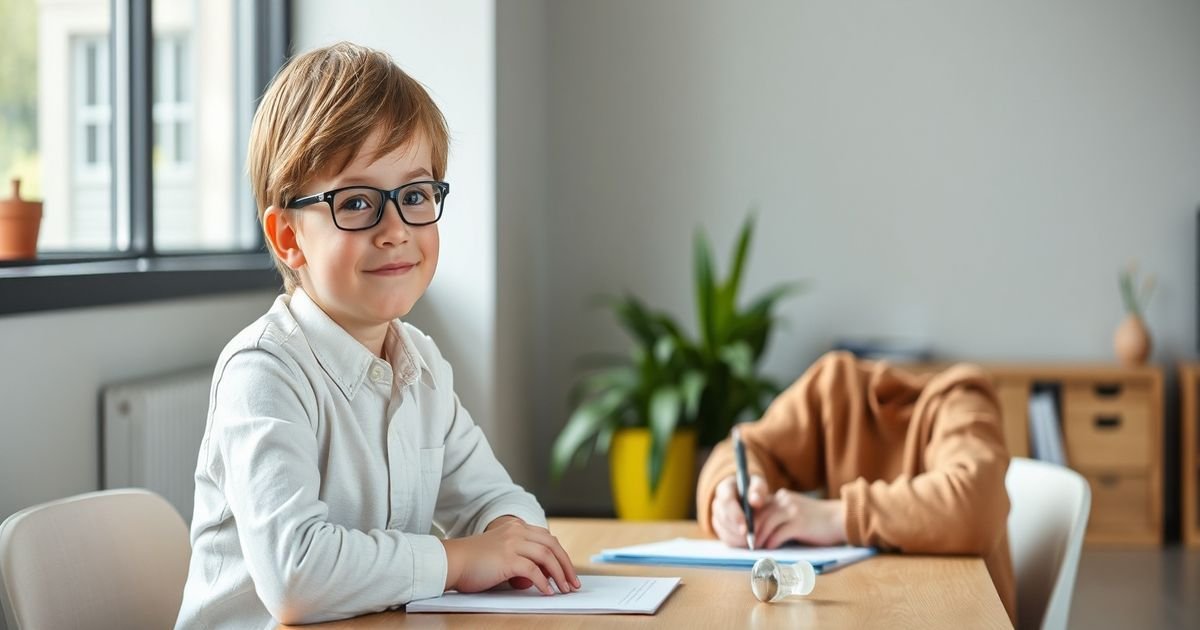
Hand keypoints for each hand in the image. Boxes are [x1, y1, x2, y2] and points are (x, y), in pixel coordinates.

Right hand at [442, 517, 580, 594]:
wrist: (450, 561)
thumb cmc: (472, 562)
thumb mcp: (500, 552)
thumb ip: (519, 557)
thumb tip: (538, 576)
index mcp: (515, 527)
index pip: (547, 538)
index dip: (560, 555)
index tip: (567, 571)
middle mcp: (516, 531)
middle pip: (552, 545)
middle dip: (566, 564)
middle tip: (573, 582)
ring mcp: (512, 543)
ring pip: (547, 556)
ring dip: (559, 574)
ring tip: (564, 588)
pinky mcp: (507, 558)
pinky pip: (534, 570)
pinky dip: (543, 582)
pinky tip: (547, 592)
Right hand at [710, 474, 768, 547]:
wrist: (746, 496)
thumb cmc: (752, 490)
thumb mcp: (758, 485)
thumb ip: (758, 490)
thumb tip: (755, 501)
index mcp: (725, 489)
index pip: (726, 501)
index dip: (735, 515)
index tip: (745, 528)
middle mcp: (717, 503)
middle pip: (723, 518)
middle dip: (737, 529)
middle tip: (751, 538)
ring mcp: (716, 516)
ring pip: (723, 530)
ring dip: (737, 537)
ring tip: (751, 540)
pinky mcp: (720, 528)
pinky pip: (725, 538)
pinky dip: (736, 542)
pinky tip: (746, 542)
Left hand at [755, 488, 846, 548]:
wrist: (840, 519)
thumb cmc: (817, 520)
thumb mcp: (795, 511)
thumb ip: (780, 515)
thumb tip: (760, 532)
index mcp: (782, 497)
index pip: (759, 506)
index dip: (750, 520)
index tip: (744, 531)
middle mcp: (785, 500)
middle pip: (760, 515)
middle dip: (751, 530)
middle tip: (746, 543)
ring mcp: (792, 511)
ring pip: (767, 524)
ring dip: (759, 538)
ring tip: (754, 548)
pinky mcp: (799, 523)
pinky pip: (779, 534)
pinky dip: (771, 542)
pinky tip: (769, 549)